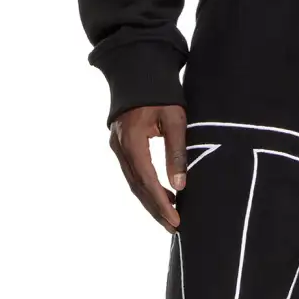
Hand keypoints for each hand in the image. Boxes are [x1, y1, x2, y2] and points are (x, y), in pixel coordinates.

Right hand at [109, 104, 186, 231]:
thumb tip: (181, 184)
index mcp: (132, 141)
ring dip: (151, 200)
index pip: (147, 181)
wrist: (138, 71)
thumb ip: (177, 151)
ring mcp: (118, 147)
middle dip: (155, 209)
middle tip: (174, 228)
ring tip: (171, 217)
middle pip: (137, 187)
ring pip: (133, 182)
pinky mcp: (121, 145)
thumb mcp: (175, 119)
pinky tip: (165, 194)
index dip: (161, 204)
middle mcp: (120, 147)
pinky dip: (147, 187)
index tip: (176, 221)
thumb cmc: (161, 93)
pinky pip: (133, 173)